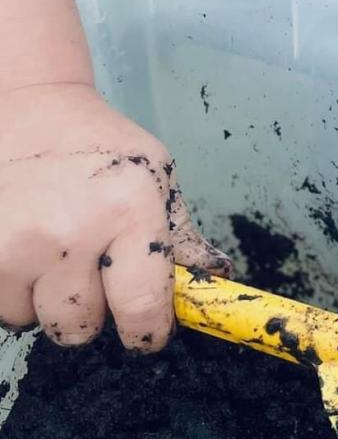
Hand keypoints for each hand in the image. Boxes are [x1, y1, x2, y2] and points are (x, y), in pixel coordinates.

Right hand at [0, 84, 229, 350]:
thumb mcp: (157, 178)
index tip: (145, 332)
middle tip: (90, 274)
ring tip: (51, 256)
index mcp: (129, 214)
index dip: (146, 332)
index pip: (141, 308)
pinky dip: (11, 291)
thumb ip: (182, 237)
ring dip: (44, 301)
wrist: (31, 106)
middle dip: (90, 312)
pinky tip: (24, 254)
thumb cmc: (101, 146)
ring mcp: (16, 244)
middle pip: (81, 326)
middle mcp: (71, 233)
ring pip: (32, 320)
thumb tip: (215, 280)